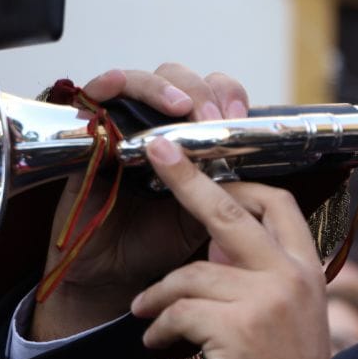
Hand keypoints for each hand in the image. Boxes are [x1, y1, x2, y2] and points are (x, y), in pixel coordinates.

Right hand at [32, 65, 249, 340]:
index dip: (229, 96)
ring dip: (162, 87)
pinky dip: (107, 87)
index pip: (215, 93)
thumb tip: (268, 160)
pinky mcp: (89, 140)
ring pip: (143, 81)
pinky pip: (94, 100)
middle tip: (212, 118)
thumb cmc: (161, 244)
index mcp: (194, 140)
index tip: (239, 118)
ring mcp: (124, 130)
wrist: (117, 279)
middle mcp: (159, 128)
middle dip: (201, 92)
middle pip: (181, 79)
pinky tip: (116, 87)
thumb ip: (232, 185)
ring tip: (178, 107)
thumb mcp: (209, 214)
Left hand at [130, 136, 339, 358]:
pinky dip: (158, 327)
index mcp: (307, 270)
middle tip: (159, 152)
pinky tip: (155, 345)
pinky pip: (178, 311)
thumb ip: (266, 281)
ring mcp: (266, 301)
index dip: (242, 183)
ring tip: (144, 316)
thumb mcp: (293, 319)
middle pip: (231, 210)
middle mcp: (291, 277)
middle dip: (189, 178)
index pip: (278, 205)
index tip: (211, 171)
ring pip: (191, 273)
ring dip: (157, 295)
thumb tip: (216, 252)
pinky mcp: (236, 330)